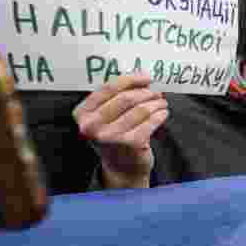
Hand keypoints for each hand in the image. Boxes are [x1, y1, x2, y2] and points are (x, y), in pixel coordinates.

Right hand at [73, 74, 166, 188]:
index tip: (146, 77)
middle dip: (146, 92)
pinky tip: (163, 113)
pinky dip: (160, 115)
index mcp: (82, 114)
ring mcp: (110, 136)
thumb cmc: (115, 136)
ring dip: (156, 103)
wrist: (121, 168)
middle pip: (126, 98)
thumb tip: (143, 79)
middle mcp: (92, 126)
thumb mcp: (106, 117)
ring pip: (140, 109)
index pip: (108, 89)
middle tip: (157, 93)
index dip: (130, 80)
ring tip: (161, 103)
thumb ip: (116, 97)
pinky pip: (150, 121)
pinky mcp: (129, 143)